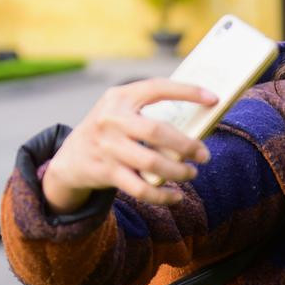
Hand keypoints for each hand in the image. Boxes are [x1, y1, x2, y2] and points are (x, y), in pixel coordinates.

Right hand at [43, 78, 217, 213]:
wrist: (71, 158)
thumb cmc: (111, 131)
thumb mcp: (122, 111)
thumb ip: (151, 112)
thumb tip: (199, 120)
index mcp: (120, 97)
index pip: (156, 87)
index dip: (187, 91)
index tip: (213, 99)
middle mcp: (111, 119)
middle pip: (157, 131)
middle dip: (187, 145)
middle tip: (204, 155)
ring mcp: (107, 146)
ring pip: (152, 162)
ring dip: (178, 171)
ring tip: (192, 173)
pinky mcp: (106, 172)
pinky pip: (140, 189)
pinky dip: (162, 196)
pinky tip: (176, 196)